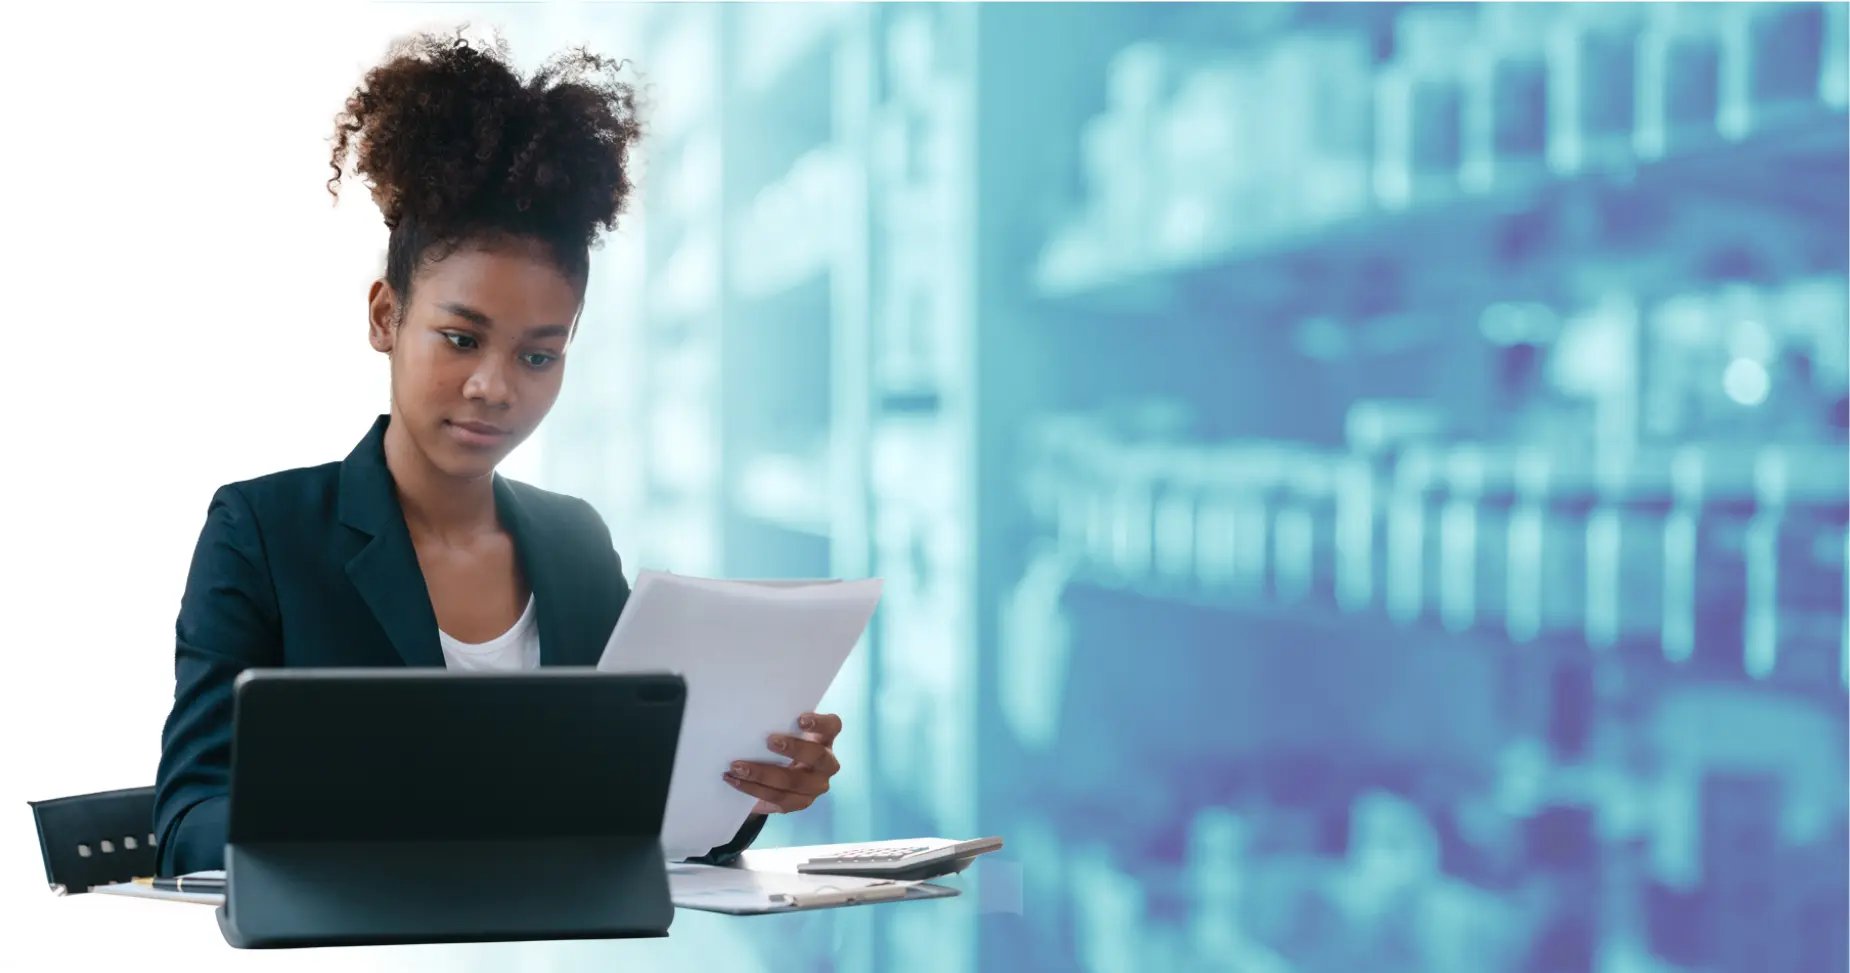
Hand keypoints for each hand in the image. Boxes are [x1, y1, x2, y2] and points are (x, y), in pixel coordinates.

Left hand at [724, 712, 842, 814]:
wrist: (778, 778)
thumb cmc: (780, 746)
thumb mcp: (783, 733)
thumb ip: (777, 725)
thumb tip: (748, 716)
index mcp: (825, 738)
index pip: (832, 726)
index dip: (820, 723)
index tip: (800, 719)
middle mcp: (827, 763)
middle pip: (818, 756)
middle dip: (794, 748)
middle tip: (769, 741)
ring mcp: (815, 786)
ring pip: (794, 782)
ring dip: (763, 774)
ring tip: (737, 767)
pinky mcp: (800, 803)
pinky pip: (778, 798)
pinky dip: (753, 789)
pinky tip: (735, 781)